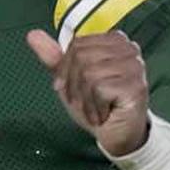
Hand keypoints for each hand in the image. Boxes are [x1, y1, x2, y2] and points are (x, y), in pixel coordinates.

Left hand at [26, 29, 148, 155]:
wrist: (116, 134)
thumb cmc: (96, 103)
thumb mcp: (71, 78)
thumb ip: (54, 57)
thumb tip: (33, 35)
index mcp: (113, 41)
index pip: (77, 45)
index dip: (67, 68)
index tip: (71, 86)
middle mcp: (128, 50)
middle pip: (82, 57)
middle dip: (75, 85)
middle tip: (84, 101)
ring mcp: (135, 67)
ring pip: (89, 73)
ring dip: (84, 98)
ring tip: (94, 108)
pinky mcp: (136, 86)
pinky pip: (100, 89)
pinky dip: (94, 106)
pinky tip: (103, 114)